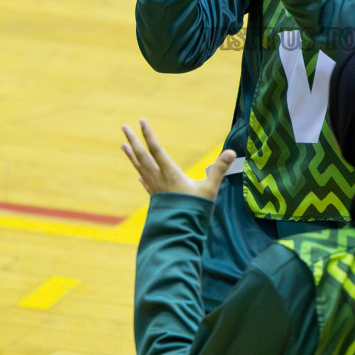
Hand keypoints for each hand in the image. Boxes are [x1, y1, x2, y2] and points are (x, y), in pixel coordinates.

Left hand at [121, 118, 235, 199]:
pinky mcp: (156, 199)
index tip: (141, 121)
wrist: (180, 233)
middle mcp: (159, 179)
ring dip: (132, 156)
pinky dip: (141, 176)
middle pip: (143, 156)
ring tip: (122, 145)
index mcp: (170, 173)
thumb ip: (219, 170)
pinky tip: (138, 176)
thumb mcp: (209, 189)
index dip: (148, 135)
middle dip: (134, 140)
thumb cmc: (195, 210)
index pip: (157, 150)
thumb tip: (232, 152)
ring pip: (140, 168)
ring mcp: (155, 189)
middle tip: (124, 127)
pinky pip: (146, 183)